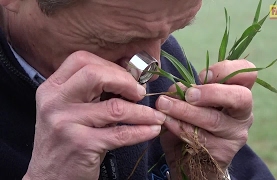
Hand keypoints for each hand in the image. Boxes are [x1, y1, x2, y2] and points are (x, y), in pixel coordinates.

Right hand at [23, 51, 165, 179]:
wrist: (51, 176)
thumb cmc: (66, 139)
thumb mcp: (69, 109)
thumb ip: (90, 92)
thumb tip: (128, 78)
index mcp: (52, 88)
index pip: (81, 60)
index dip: (110, 66)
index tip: (127, 78)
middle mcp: (55, 102)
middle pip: (95, 74)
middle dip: (126, 81)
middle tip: (140, 94)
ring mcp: (66, 123)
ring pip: (115, 107)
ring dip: (143, 112)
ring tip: (156, 116)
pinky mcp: (81, 145)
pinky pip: (121, 133)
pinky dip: (142, 131)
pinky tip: (152, 130)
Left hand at [157, 60, 256, 178]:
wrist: (192, 160)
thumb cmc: (192, 122)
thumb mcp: (191, 102)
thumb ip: (188, 91)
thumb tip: (177, 89)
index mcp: (238, 93)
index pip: (247, 73)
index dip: (226, 70)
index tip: (203, 76)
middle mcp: (243, 113)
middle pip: (240, 97)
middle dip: (210, 92)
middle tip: (188, 94)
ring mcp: (235, 134)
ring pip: (213, 119)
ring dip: (184, 110)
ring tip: (163, 104)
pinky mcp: (223, 152)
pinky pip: (199, 137)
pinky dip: (179, 127)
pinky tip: (167, 122)